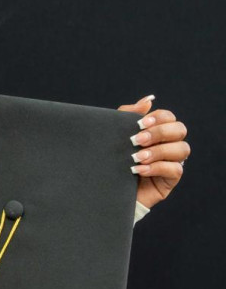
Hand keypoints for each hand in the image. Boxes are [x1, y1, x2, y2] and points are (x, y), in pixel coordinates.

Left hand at [118, 94, 189, 209]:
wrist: (106, 187)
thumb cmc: (113, 158)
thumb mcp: (117, 134)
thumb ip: (130, 115)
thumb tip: (148, 100)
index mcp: (158, 131)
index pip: (169, 117)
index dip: (159, 118)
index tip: (141, 124)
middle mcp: (169, 144)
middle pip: (180, 129)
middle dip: (159, 133)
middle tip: (137, 140)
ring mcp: (172, 162)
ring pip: (182, 149)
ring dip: (158, 151)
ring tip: (137, 158)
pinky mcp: (170, 180)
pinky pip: (176, 170)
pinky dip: (157, 168)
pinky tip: (139, 170)